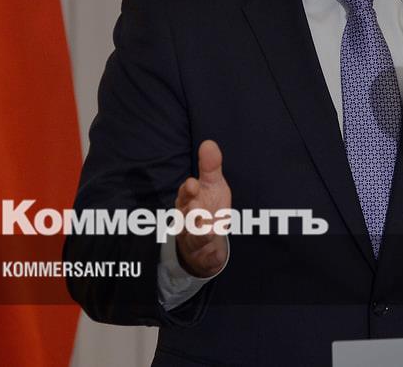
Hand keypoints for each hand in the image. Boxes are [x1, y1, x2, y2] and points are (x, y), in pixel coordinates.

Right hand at [174, 139, 231, 277]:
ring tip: (208, 231)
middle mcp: (187, 221)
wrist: (208, 240)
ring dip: (199, 234)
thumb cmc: (208, 207)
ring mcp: (193, 240)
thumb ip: (210, 167)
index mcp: (188, 201)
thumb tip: (209, 142)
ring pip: (192, 238)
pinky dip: (210, 258)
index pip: (185, 194)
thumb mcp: (212, 185)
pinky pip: (205, 258)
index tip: (194, 184)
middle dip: (191, 213)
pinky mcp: (202, 257)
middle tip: (198, 207)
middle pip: (185, 217)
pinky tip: (217, 255)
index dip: (188, 190)